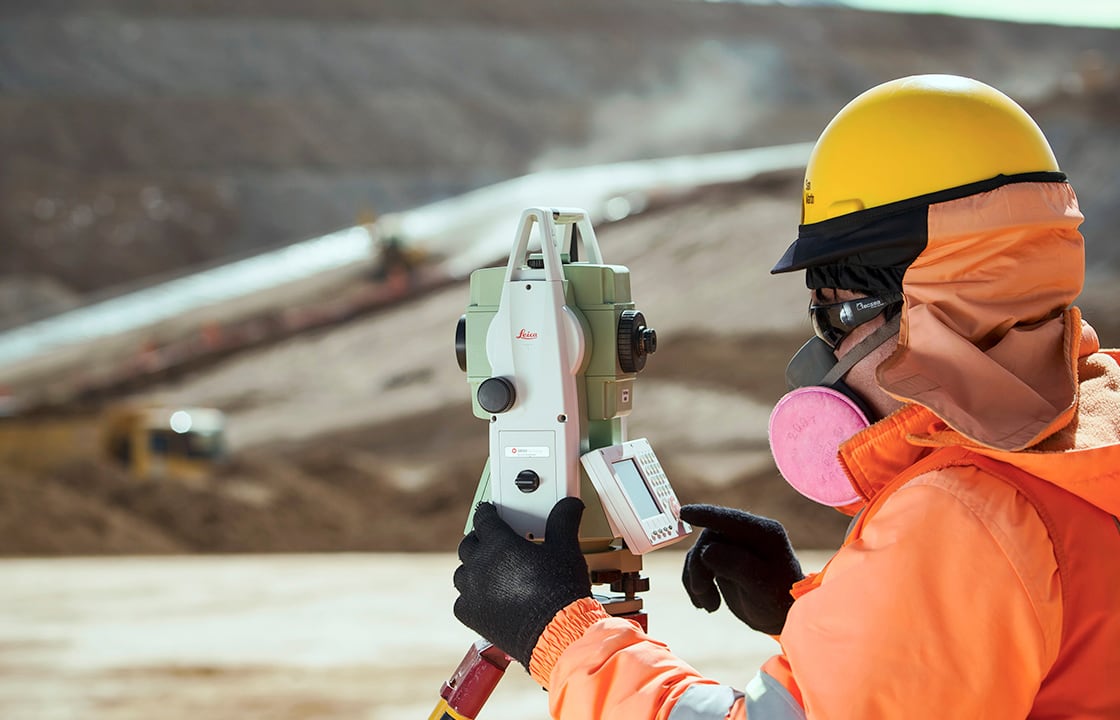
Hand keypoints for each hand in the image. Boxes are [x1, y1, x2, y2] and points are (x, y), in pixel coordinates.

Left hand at [453, 497, 591, 667]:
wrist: (557, 633)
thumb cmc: (560, 591)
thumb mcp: (566, 549)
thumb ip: (563, 522)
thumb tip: (569, 505)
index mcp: (499, 543)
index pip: (483, 517)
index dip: (488, 512)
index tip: (490, 511)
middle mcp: (480, 565)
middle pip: (469, 544)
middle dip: (479, 539)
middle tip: (493, 541)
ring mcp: (473, 591)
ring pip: (462, 572)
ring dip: (473, 568)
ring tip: (489, 570)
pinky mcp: (472, 615)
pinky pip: (462, 601)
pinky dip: (471, 597)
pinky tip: (485, 598)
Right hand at [680, 503, 803, 634]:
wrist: (780, 618)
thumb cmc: (778, 601)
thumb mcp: (761, 585)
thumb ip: (737, 565)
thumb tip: (706, 551)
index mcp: (764, 533)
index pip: (730, 519)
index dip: (705, 515)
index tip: (684, 513)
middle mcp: (747, 535)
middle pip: (710, 538)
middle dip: (698, 564)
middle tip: (700, 590)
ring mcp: (734, 546)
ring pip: (700, 552)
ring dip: (697, 579)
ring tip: (710, 607)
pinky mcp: (722, 559)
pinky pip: (698, 565)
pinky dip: (696, 585)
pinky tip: (707, 605)